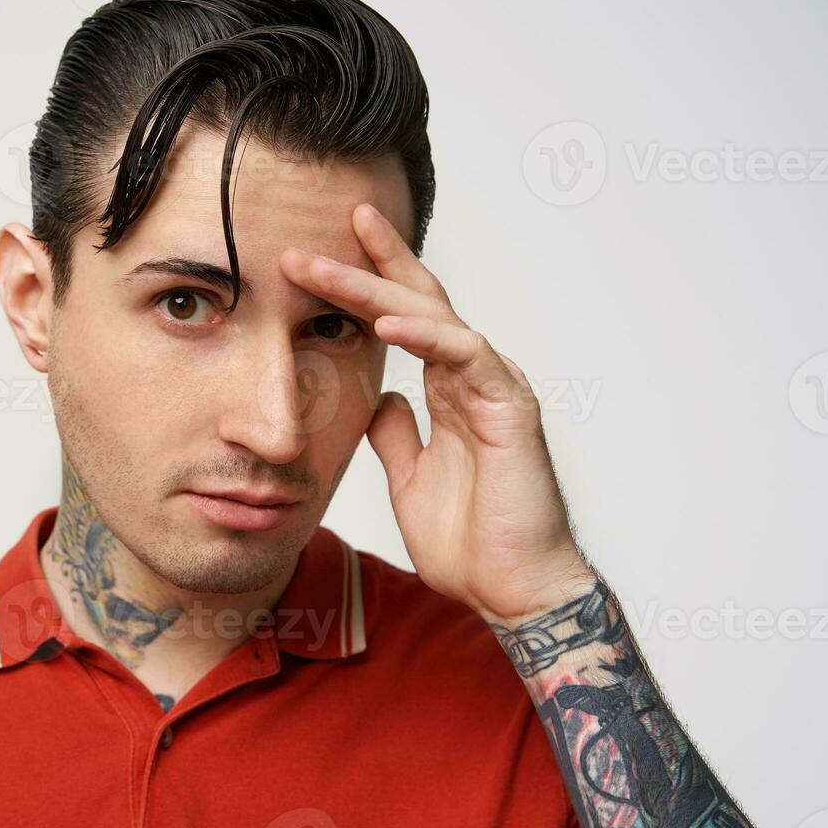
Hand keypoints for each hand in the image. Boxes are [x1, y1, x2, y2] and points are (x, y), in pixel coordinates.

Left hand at [281, 203, 594, 623]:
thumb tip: (381, 398)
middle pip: (419, 301)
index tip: (317, 255)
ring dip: (379, 289)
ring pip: (436, 317)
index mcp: (449, 389)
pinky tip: (387, 323)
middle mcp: (473, 377)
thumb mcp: (409, 477)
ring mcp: (494, 388)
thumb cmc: (471, 539)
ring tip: (328, 270)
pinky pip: (466, 357)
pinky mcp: (512, 409)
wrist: (511, 589)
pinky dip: (426, 336)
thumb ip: (396, 432)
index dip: (367, 281)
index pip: (406, 318)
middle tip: (315, 237)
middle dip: (367, 265)